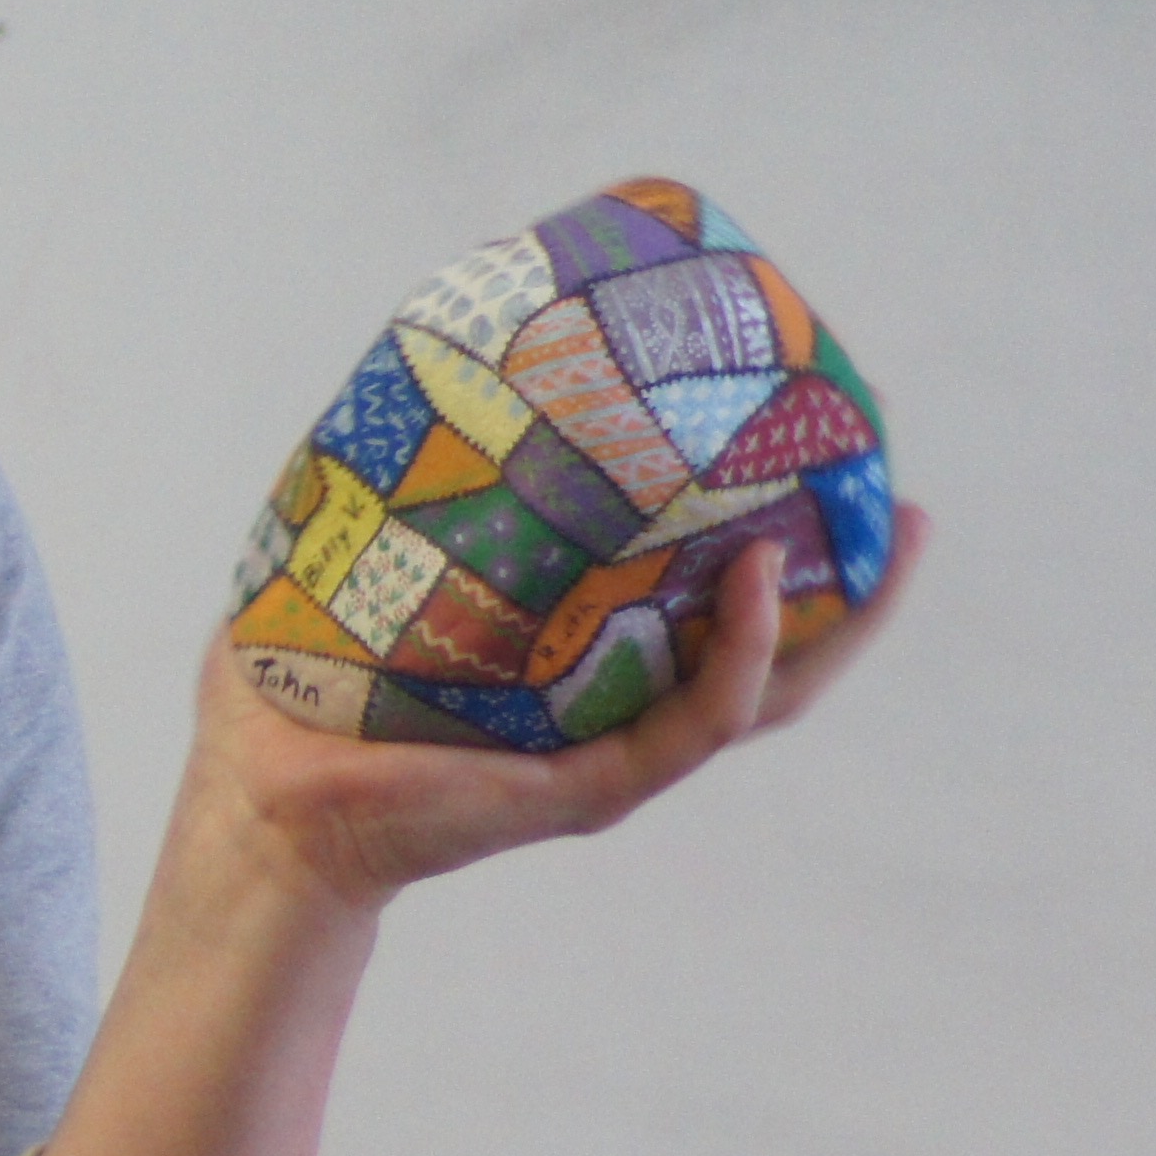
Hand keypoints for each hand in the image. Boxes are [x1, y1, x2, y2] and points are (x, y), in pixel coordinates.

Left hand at [185, 505, 928, 911]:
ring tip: (887, 537)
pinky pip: (696, 723)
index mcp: (578, 667)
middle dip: (851, 590)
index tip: (816, 466)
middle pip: (768, 655)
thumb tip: (421, 355)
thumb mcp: (363, 563)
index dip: (770, 547)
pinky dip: (738, 656)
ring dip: (838, 624)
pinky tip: (752, 577)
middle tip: (901, 509)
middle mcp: (611, 714)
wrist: (254, 801)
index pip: (700, 610)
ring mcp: (610, 756)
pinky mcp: (589, 791)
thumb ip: (404, 482)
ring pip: (763, 695)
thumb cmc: (293, 692)